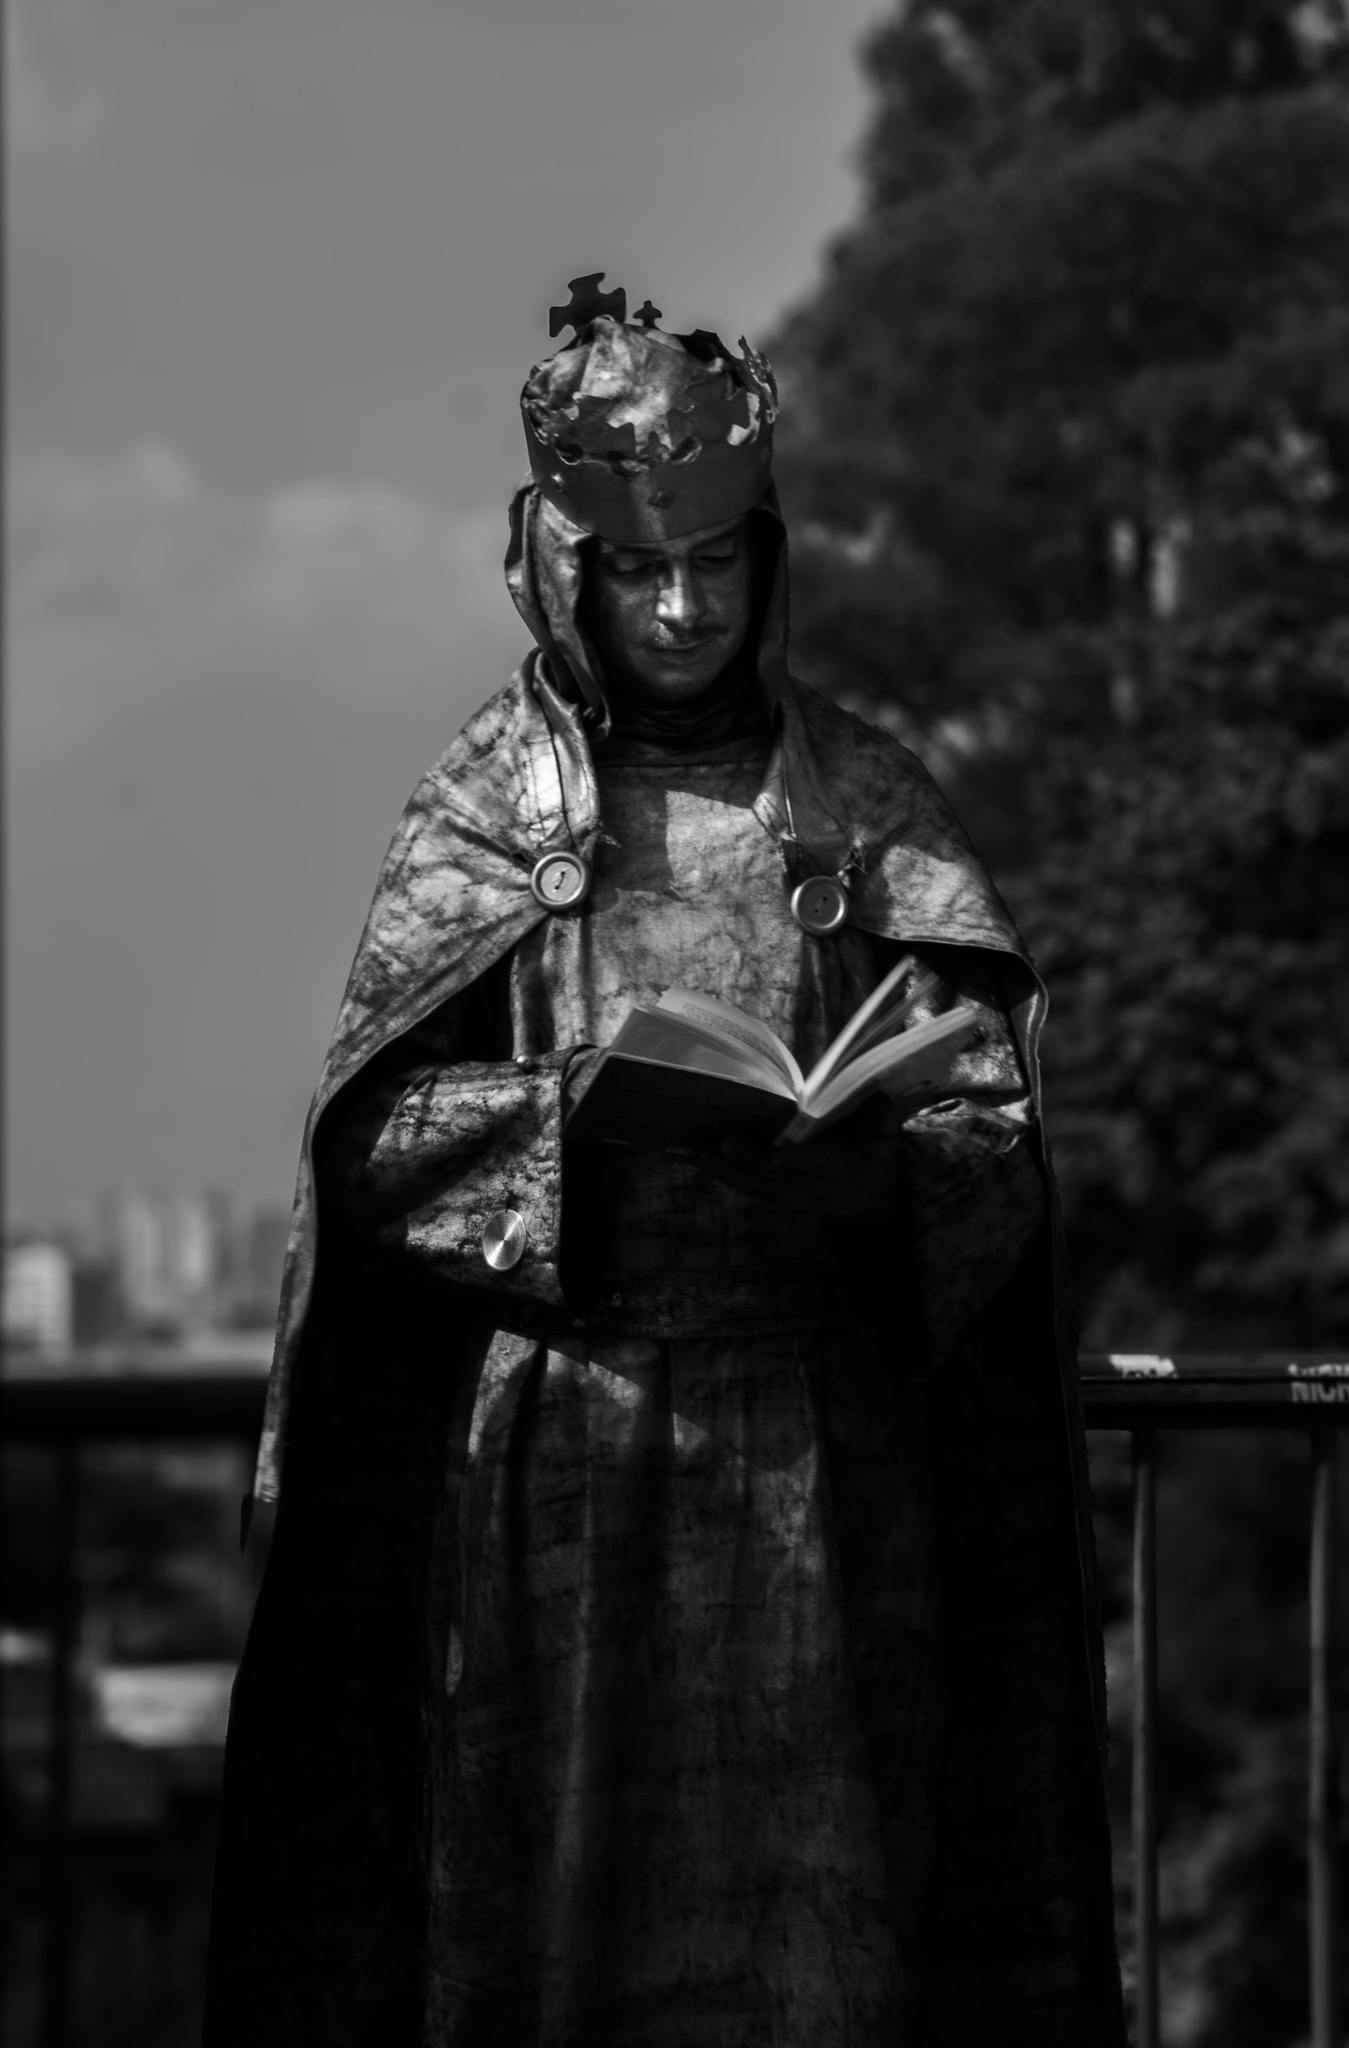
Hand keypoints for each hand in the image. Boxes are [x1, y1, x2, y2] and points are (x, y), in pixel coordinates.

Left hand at [669, 1116, 901, 1223]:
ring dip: (715, 1166)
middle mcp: (804, 1186)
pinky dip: (716, 1169)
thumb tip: (880, 1093)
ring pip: (746, 1182)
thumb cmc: (875, 1161)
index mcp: (833, 1169)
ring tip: (683, 1147)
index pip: (802, 1166)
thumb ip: (881, 1119)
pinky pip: (740, 1183)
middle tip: (707, 1142)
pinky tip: (689, 1154)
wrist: (868, 1204)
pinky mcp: (771, 1196)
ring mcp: (785, 1195)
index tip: (749, 1150)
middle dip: (736, 1161)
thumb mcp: (885, 1140)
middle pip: (764, 1177)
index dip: (777, 1161)